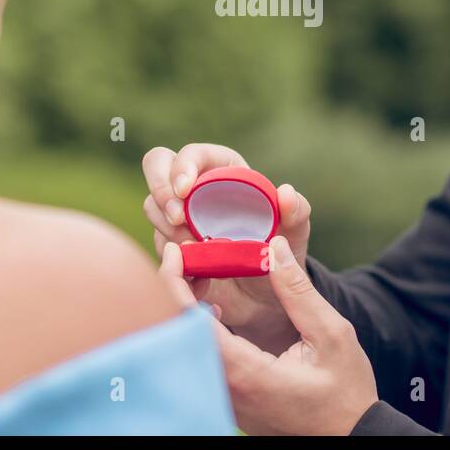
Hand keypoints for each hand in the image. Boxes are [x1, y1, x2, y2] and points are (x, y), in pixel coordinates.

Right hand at [142, 143, 310, 354]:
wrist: (266, 296)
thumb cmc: (280, 252)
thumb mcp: (295, 233)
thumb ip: (296, 212)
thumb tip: (285, 193)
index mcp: (224, 170)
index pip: (192, 153)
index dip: (183, 166)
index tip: (185, 190)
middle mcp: (196, 187)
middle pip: (156, 164)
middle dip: (160, 189)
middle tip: (177, 219)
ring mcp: (178, 215)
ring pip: (152, 207)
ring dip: (169, 230)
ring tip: (202, 252)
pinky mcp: (169, 244)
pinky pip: (158, 245)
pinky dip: (175, 260)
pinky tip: (202, 276)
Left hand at [159, 236, 377, 435]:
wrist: (352, 435)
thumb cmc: (346, 390)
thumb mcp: (331, 334)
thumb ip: (298, 291)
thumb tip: (275, 247)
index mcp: (247, 374)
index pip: (191, 324)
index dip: (173, 284)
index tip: (174, 252)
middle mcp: (227, 392)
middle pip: (178, 335)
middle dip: (176, 291)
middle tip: (188, 259)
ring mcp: (226, 402)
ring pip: (186, 350)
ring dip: (186, 311)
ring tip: (201, 278)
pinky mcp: (230, 404)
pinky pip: (200, 362)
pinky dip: (197, 331)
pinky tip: (215, 312)